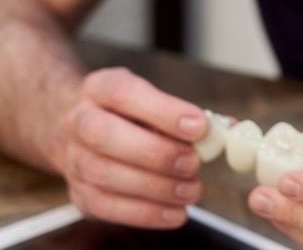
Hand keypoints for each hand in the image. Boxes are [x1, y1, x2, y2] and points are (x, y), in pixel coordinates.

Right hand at [49, 66, 206, 227]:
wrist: (81, 130)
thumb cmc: (128, 114)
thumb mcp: (152, 99)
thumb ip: (188, 114)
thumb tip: (229, 129)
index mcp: (101, 88)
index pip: (125, 93)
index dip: (164, 111)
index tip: (199, 126)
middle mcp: (79, 121)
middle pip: (105, 136)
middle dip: (156, 152)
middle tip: (194, 163)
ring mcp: (73, 159)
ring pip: (105, 175)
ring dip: (155, 187)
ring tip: (191, 191)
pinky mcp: (78, 193)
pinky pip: (106, 207)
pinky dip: (144, 213)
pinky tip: (174, 213)